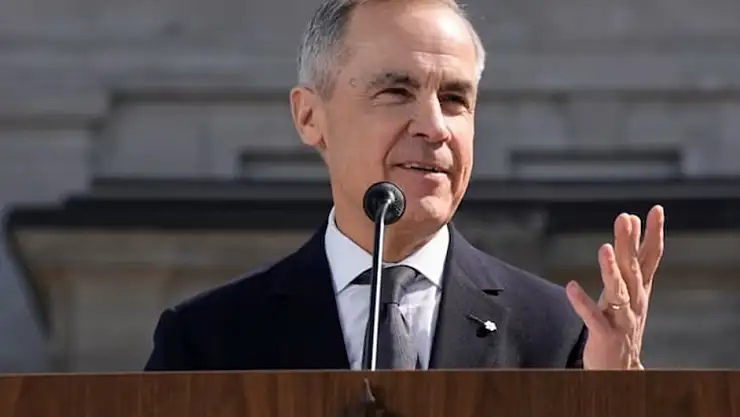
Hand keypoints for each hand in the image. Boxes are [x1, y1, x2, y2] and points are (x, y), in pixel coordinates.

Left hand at [566, 205, 664, 369]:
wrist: (620, 369)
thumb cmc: (620, 323)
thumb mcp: (628, 291)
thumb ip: (629, 260)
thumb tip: (630, 221)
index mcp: (640, 289)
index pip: (651, 257)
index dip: (654, 234)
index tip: (655, 209)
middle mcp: (635, 302)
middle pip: (633, 268)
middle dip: (629, 243)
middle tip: (625, 218)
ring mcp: (621, 319)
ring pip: (618, 291)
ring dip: (611, 270)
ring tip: (604, 248)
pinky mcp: (605, 335)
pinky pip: (593, 317)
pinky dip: (582, 302)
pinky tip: (571, 286)